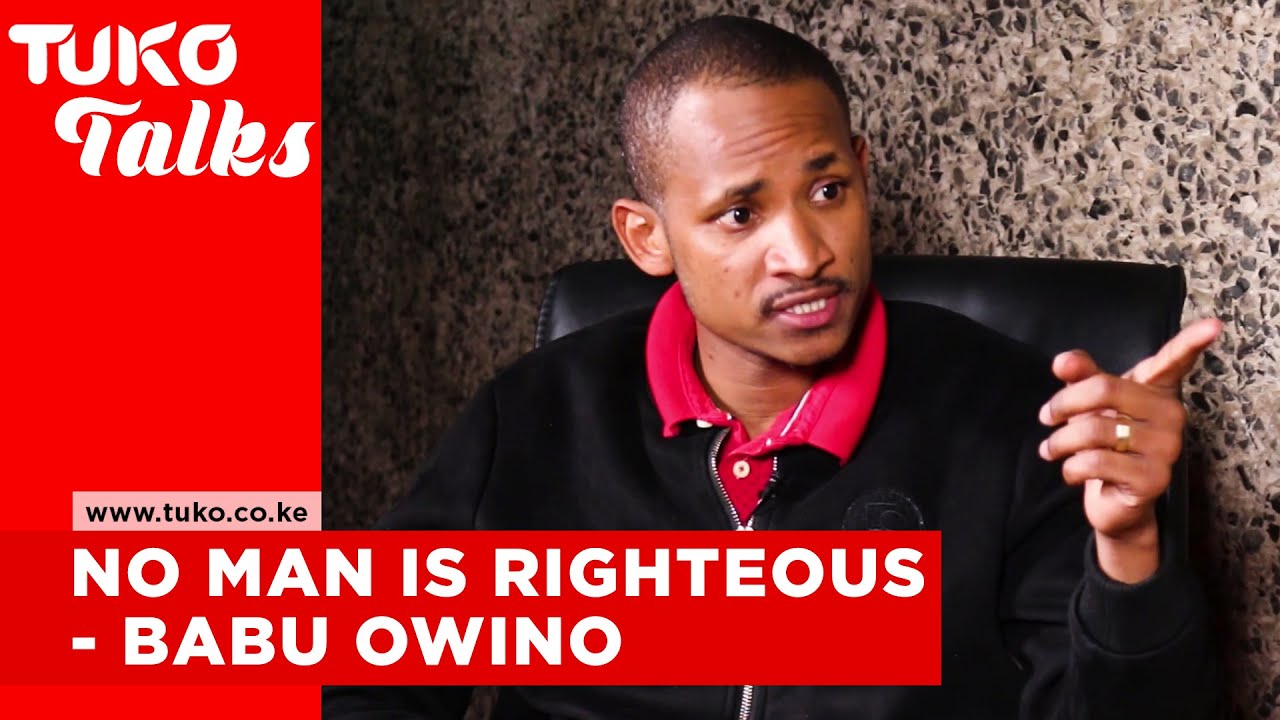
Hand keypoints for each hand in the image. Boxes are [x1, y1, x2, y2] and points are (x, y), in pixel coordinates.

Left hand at [1037, 318, 1221, 582]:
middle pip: (1103, 390)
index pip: (1174, 361)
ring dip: (1059, 442)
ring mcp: (1167, 448)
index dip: (1192, 342)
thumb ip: (1081, 378)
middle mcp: (1171, 415)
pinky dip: (1070, 467)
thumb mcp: (1091, 407)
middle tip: (1045, 417)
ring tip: (1052, 449)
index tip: (1214, 324)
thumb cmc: (1105, 445)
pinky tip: (1072, 472)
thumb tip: (1063, 362)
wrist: (1112, 500)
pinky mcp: (1153, 478)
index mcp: (1157, 391)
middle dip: (1062, 404)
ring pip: (1093, 430)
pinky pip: (1095, 462)